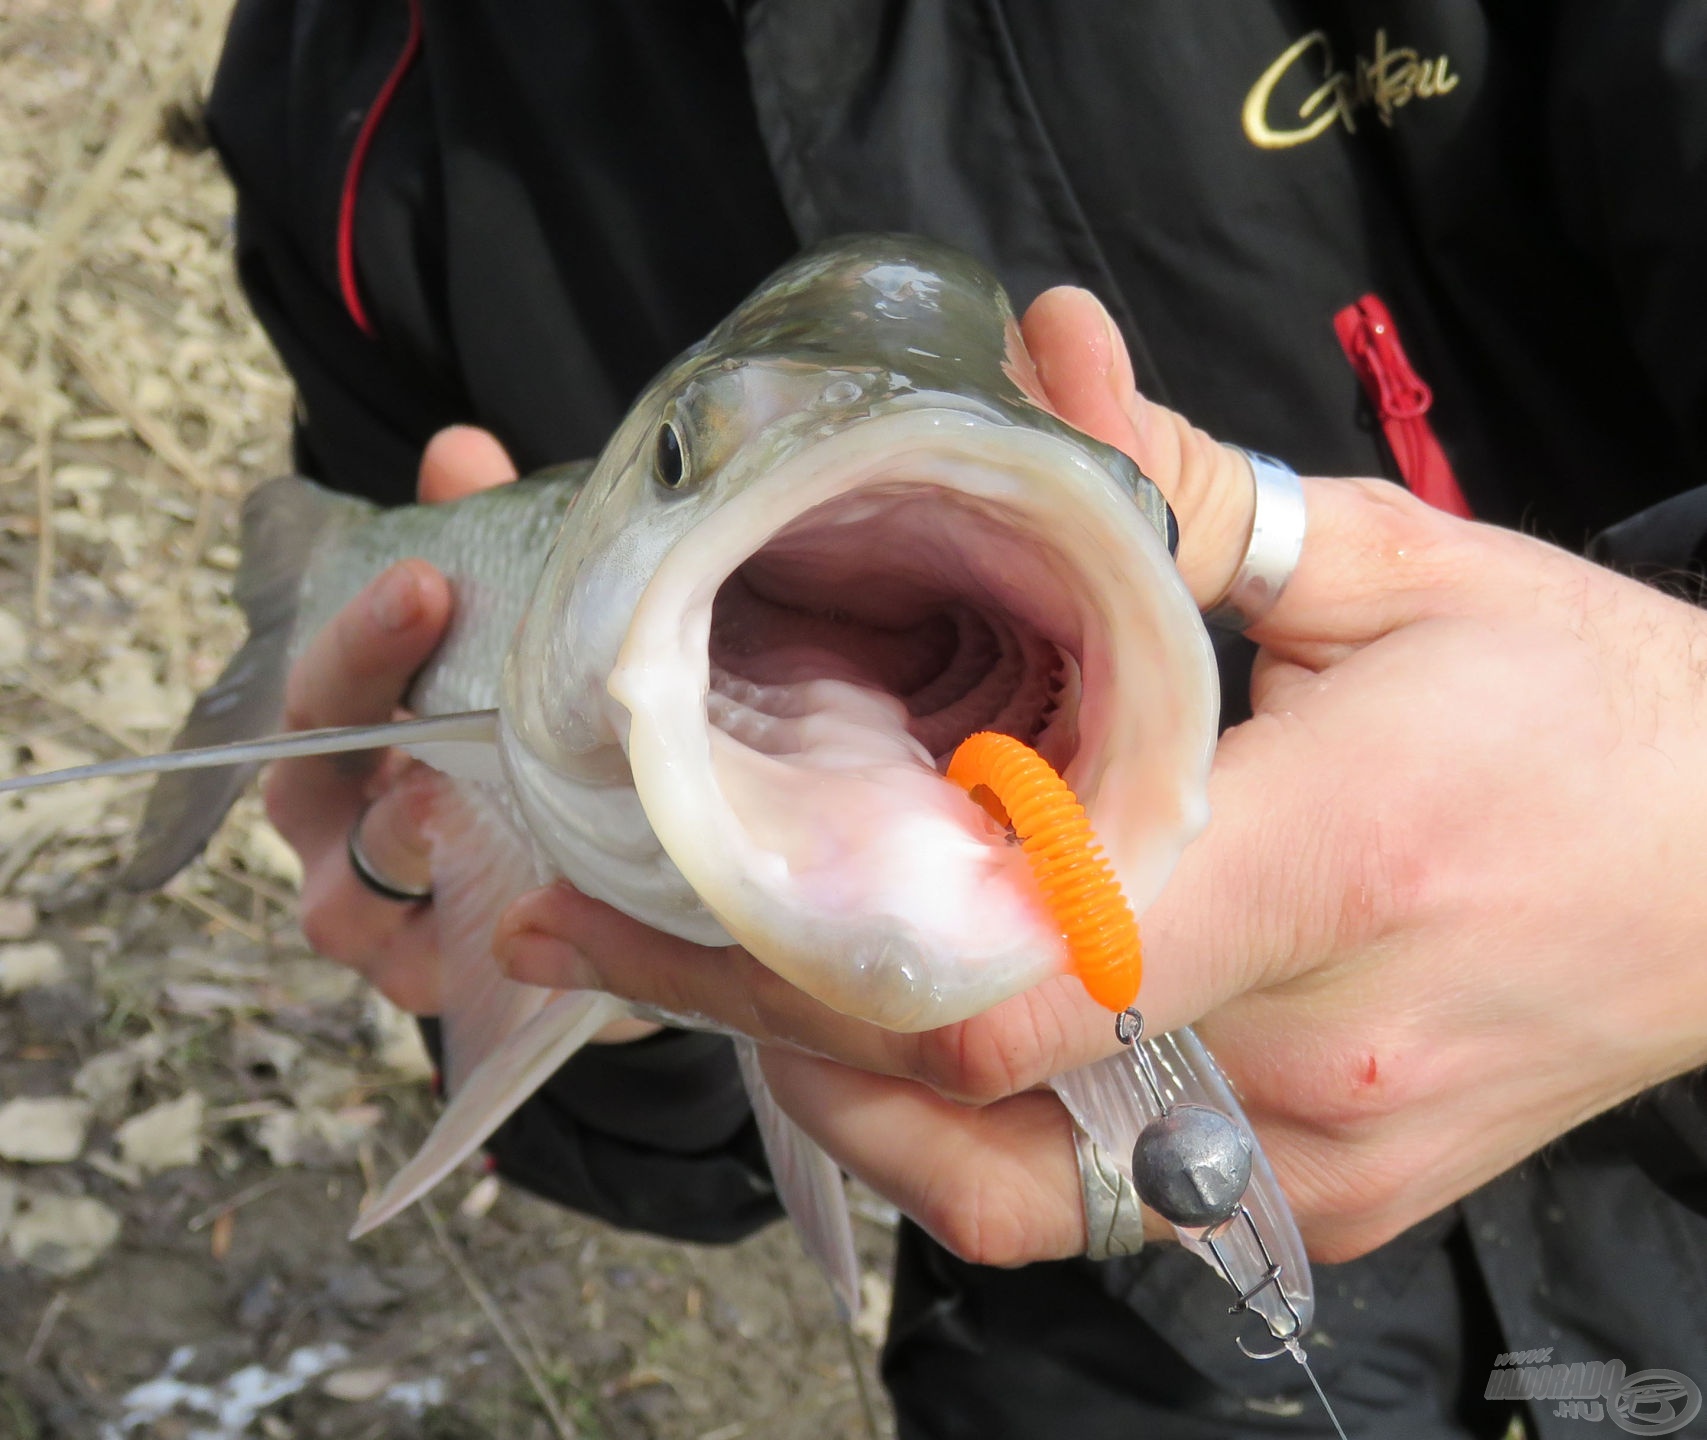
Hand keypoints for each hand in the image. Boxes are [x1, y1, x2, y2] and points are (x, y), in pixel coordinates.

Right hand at [264, 426, 516, 1012]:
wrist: (578, 881)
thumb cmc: (516, 747)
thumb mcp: (508, 646)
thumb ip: (483, 551)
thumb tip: (457, 453)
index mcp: (346, 743)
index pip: (322, 687)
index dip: (360, 636)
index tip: (422, 577)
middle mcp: (341, 828)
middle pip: (313, 780)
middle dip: (370, 697)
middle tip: (442, 631)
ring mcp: (382, 915)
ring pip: (359, 892)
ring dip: (414, 840)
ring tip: (469, 790)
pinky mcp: (439, 984)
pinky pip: (435, 976)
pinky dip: (474, 949)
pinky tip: (532, 912)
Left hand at [492, 289, 1706, 1266]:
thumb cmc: (1592, 711)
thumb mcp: (1401, 571)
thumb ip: (1186, 493)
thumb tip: (1039, 367)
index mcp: (1330, 860)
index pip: (1025, 968)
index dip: (817, 952)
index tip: (671, 897)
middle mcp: (1307, 1055)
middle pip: (969, 1086)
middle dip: (766, 1019)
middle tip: (622, 933)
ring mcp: (1308, 1164)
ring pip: (1005, 1192)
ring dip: (846, 1098)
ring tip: (733, 991)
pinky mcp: (1314, 1208)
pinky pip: (1087, 1213)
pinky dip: (964, 1139)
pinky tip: (902, 1046)